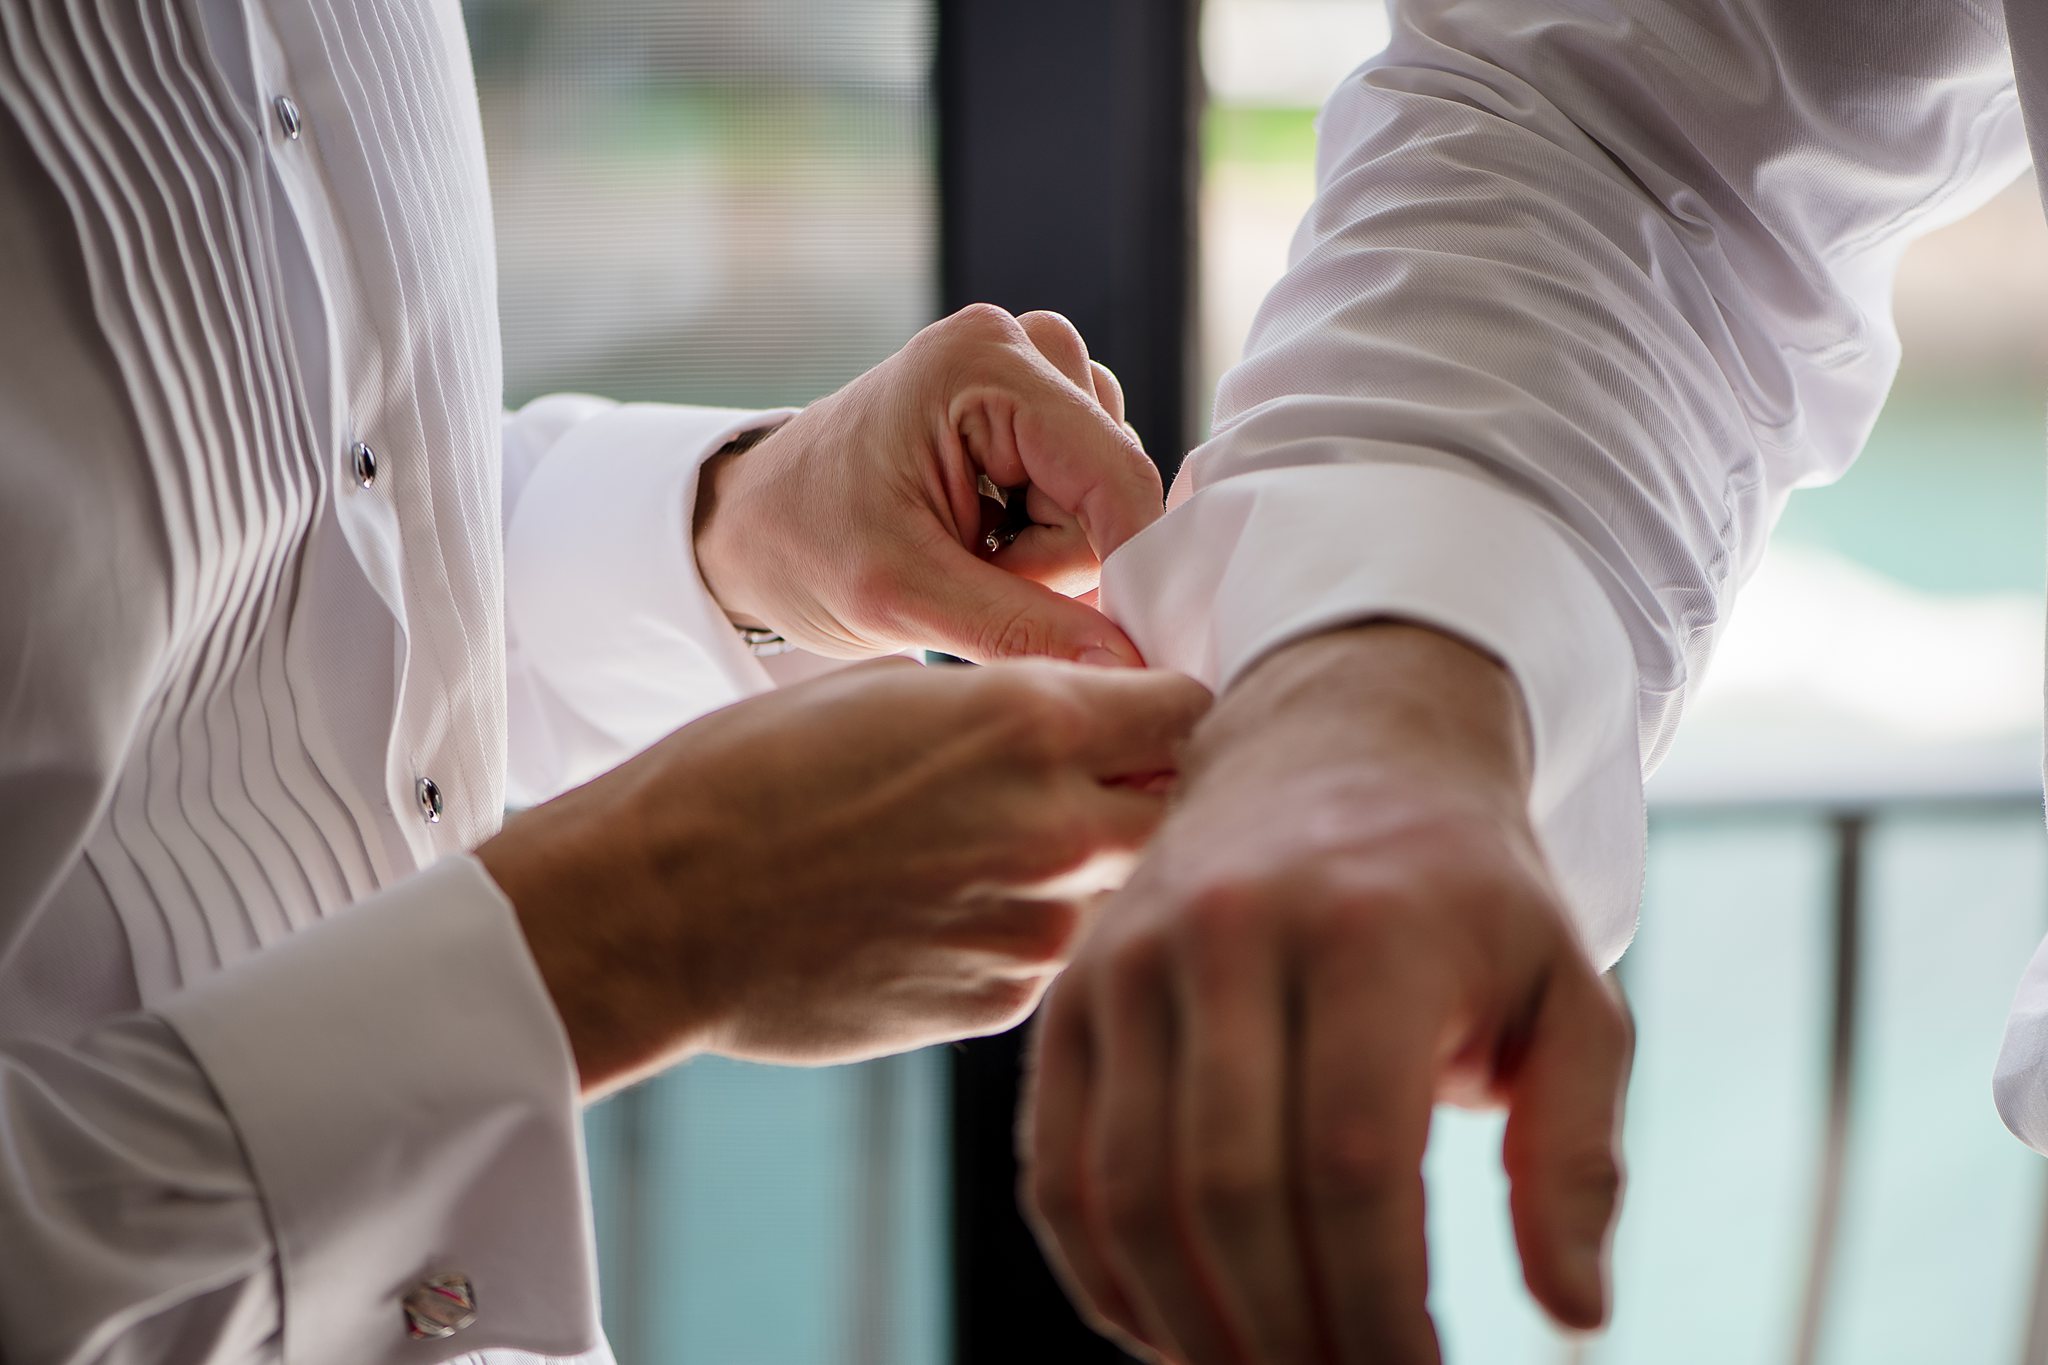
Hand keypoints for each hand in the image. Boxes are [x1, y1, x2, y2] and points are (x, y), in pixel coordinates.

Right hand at [479, 658, 1211, 1093]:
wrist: (656, 911)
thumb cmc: (751, 775)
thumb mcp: (891, 689)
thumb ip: (1018, 705)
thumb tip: (1093, 721)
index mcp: (1032, 725)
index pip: (1192, 704)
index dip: (1176, 703)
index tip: (1152, 711)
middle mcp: (1057, 830)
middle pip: (1192, 801)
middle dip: (1167, 785)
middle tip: (1114, 777)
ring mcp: (1037, 927)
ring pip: (1138, 884)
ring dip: (1111, 862)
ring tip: (1021, 844)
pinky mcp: (1005, 1000)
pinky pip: (1069, 950)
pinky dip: (1045, 925)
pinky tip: (964, 904)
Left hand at [693, 304, 1159, 664]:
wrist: (754, 525)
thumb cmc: (802, 542)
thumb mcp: (902, 599)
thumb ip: (1021, 630)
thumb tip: (1127, 671)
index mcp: (983, 362)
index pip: (1117, 475)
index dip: (1130, 566)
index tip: (1116, 647)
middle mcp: (1020, 346)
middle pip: (1115, 487)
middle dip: (1056, 560)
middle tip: (966, 577)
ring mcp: (1032, 373)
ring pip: (1108, 495)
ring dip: (1049, 552)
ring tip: (966, 555)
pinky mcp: (1037, 409)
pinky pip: (1091, 494)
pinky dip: (1046, 538)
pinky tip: (986, 540)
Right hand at [1023, 624, 1631, 1362]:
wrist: (1333, 748)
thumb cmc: (1467, 896)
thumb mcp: (1568, 994)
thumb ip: (1576, 1149)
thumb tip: (1574, 1315)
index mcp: (1367, 933)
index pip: (1354, 1167)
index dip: (1380, 1311)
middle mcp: (1229, 934)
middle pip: (1229, 1193)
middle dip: (1288, 1340)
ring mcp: (1130, 958)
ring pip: (1128, 1195)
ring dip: (1193, 1331)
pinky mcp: (1071, 991)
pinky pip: (1059, 1171)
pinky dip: (1104, 1280)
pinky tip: (1174, 1335)